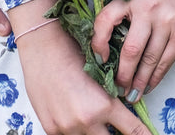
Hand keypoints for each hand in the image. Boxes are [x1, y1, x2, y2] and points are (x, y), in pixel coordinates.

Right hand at [13, 15, 151, 134]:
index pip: (132, 130)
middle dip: (115, 133)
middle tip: (116, 124)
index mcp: (104, 105)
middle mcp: (87, 121)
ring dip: (95, 130)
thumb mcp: (100, 74)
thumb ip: (111, 97)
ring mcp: (67, 128)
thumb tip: (123, 108)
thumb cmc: (73, 52)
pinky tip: (73, 113)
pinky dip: (75, 128)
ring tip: (91, 112)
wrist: (43, 47)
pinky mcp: (52, 129)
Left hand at [91, 0, 174, 100]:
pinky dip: (154, 79)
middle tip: (118, 88)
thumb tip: (108, 57)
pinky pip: (164, 63)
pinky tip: (148, 86)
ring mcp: (167, 21)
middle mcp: (149, 7)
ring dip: (139, 82)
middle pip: (131, 49)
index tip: (100, 60)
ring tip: (132, 94)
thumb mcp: (143, 1)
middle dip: (123, 74)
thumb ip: (127, 21)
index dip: (98, 42)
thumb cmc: (165, 3)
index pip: (106, 19)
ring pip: (148, 60)